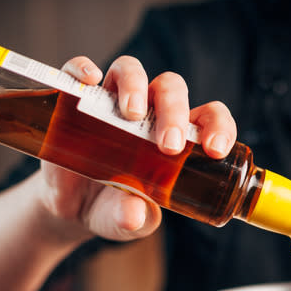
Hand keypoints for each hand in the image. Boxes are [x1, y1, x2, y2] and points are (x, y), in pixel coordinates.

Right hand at [37, 56, 237, 241]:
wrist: (72, 209)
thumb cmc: (116, 209)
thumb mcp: (129, 222)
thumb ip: (135, 219)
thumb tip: (132, 215)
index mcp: (178, 136)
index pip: (208, 116)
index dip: (219, 126)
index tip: (215, 150)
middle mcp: (150, 112)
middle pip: (171, 88)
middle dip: (174, 112)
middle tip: (169, 146)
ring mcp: (112, 103)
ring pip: (131, 70)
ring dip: (136, 85)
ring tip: (131, 115)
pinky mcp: (78, 101)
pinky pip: (79, 70)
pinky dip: (83, 68)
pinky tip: (90, 80)